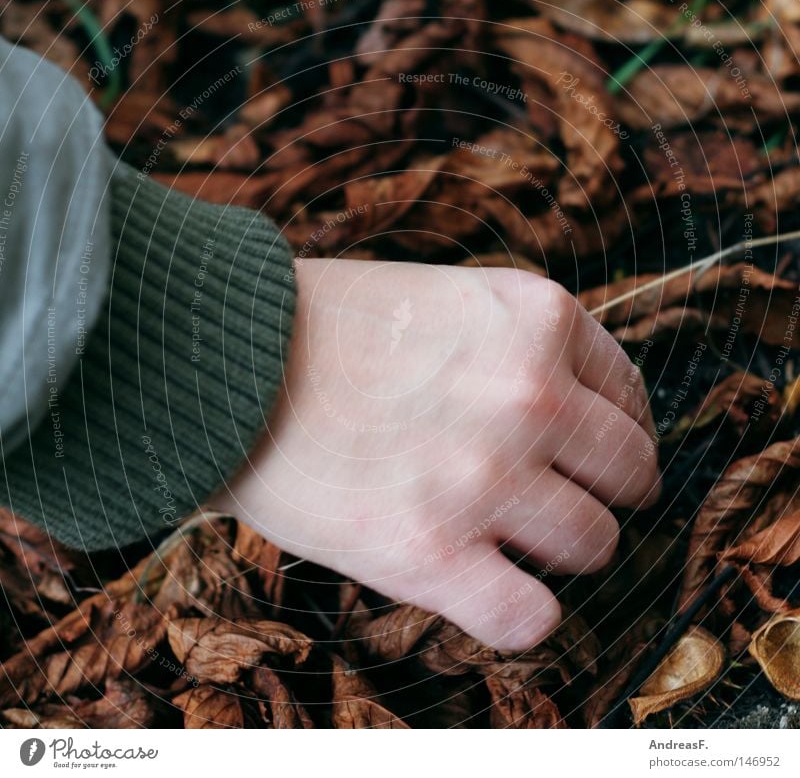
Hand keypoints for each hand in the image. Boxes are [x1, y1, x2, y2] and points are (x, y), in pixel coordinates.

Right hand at [210, 258, 658, 650]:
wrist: (224, 361)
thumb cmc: (327, 329)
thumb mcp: (445, 298)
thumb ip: (517, 345)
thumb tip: (571, 410)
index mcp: (536, 321)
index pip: (628, 395)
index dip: (610, 430)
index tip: (586, 454)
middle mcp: (529, 395)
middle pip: (629, 474)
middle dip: (602, 493)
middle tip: (555, 500)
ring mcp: (487, 476)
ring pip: (595, 545)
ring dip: (559, 550)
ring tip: (508, 538)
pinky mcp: (431, 552)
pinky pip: (532, 618)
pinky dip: (519, 613)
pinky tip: (486, 588)